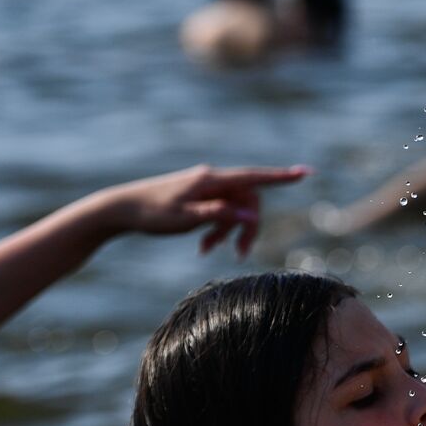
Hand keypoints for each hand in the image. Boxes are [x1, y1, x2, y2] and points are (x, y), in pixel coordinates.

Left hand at [89, 164, 311, 255]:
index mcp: (211, 180)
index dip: (281, 177)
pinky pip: (219, 212)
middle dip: (247, 227)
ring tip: (207, 251)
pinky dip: (216, 229)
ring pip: (233, 209)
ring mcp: (205, 187)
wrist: (120, 209)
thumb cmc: (151, 213)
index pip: (254, 177)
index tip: (305, 173)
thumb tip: (250, 216)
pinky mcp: (198, 197)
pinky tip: (203, 247)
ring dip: (228, 232)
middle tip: (240, 253)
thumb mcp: (186, 219)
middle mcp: (212, 179)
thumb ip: (219, 216)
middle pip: (247, 201)